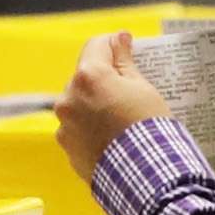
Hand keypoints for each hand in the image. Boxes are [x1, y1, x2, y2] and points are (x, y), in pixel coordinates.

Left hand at [54, 29, 171, 155]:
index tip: (128, 53)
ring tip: (121, 121)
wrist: (146, 176)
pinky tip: (112, 138)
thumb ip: (124, 61)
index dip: (114, 46)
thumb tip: (120, 39)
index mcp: (89, 76)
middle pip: (85, 76)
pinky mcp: (67, 147)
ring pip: (79, 104)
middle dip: (104, 80)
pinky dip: (91, 129)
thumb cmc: (148, 129)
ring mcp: (65, 124)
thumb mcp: (143, 88)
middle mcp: (69, 97)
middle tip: (129, 94)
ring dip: (95, 105)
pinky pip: (77, 129)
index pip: (97, 45)